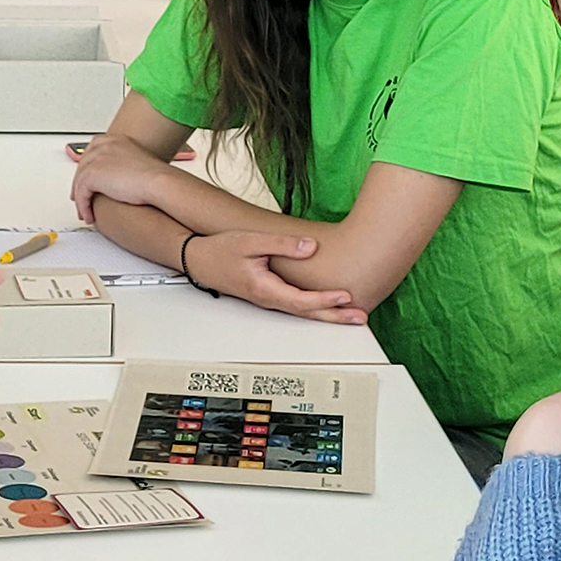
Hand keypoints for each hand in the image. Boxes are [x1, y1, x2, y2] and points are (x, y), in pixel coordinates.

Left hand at [71, 133, 175, 222]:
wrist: (159, 182)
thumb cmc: (156, 177)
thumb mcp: (138, 163)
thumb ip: (125, 166)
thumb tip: (119, 179)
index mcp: (115, 140)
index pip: (92, 152)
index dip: (88, 169)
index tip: (86, 181)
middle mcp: (104, 146)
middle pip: (83, 166)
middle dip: (80, 185)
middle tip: (81, 199)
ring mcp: (96, 158)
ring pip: (80, 181)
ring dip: (81, 199)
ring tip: (85, 212)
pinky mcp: (92, 174)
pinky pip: (81, 193)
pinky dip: (83, 207)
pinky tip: (89, 216)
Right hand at [185, 232, 365, 324]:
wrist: (199, 260)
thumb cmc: (221, 251)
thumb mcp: (250, 242)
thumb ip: (282, 244)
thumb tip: (310, 247)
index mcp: (264, 289)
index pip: (301, 300)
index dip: (325, 300)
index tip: (345, 296)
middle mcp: (269, 299)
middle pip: (307, 313)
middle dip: (335, 317)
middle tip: (360, 318)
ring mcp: (269, 300)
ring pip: (303, 312)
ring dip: (328, 314)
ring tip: (352, 315)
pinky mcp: (269, 295)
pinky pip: (297, 306)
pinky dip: (316, 308)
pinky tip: (327, 306)